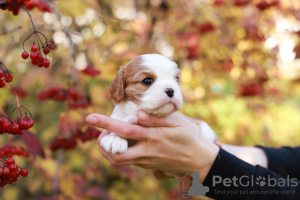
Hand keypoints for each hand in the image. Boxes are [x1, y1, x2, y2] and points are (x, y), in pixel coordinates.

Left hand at [86, 111, 218, 181]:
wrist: (200, 162)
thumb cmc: (190, 138)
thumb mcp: (178, 123)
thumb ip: (157, 118)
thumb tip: (137, 114)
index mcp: (152, 138)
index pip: (124, 130)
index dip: (105, 124)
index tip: (90, 118)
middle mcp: (146, 152)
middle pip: (115, 155)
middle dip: (103, 145)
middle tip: (101, 134)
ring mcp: (147, 161)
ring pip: (120, 160)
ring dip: (110, 150)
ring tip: (111, 137)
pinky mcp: (149, 166)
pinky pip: (129, 161)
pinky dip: (122, 152)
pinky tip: (126, 142)